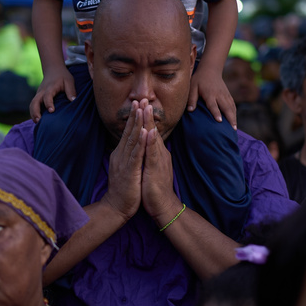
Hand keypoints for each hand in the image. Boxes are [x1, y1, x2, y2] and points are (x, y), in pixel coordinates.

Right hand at [30, 67, 75, 120]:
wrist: (53, 69)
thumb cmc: (62, 76)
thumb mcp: (69, 81)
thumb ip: (71, 90)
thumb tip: (73, 101)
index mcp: (50, 87)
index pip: (47, 96)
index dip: (48, 103)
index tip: (51, 111)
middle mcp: (42, 91)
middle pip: (35, 101)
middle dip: (35, 111)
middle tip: (38, 121)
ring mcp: (38, 94)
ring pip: (32, 104)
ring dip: (33, 113)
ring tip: (37, 122)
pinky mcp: (38, 97)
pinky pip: (33, 105)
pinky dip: (33, 112)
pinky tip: (37, 120)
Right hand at [100, 101, 146, 220]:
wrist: (116, 207)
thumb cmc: (123, 190)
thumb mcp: (124, 169)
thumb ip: (127, 157)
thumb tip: (129, 147)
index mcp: (121, 154)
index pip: (128, 133)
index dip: (133, 118)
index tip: (138, 104)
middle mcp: (121, 155)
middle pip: (129, 131)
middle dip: (136, 114)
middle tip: (140, 98)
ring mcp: (124, 162)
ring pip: (132, 139)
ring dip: (138, 123)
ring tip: (142, 109)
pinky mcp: (129, 171)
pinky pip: (136, 154)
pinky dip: (141, 142)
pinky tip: (145, 132)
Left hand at [140, 102, 181, 223]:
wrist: (163, 206)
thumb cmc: (155, 188)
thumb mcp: (151, 167)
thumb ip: (150, 154)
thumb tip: (147, 144)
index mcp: (156, 153)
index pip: (150, 132)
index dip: (146, 119)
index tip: (142, 104)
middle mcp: (159, 154)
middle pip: (152, 130)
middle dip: (148, 115)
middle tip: (145, 98)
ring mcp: (159, 161)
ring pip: (154, 138)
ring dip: (149, 123)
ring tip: (147, 108)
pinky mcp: (156, 170)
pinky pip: (153, 154)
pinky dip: (151, 142)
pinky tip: (150, 132)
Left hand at [188, 69, 236, 128]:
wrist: (210, 69)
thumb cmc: (199, 79)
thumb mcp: (192, 87)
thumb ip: (192, 98)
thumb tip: (190, 110)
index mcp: (210, 93)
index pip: (213, 105)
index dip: (216, 113)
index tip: (220, 121)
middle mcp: (219, 95)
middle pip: (226, 107)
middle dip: (230, 118)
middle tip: (232, 129)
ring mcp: (225, 95)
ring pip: (231, 107)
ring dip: (234, 117)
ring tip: (234, 128)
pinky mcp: (228, 95)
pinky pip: (233, 105)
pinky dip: (234, 113)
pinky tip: (235, 120)